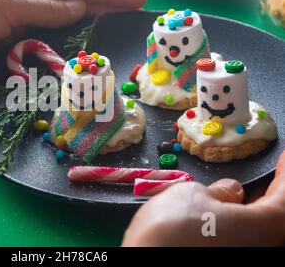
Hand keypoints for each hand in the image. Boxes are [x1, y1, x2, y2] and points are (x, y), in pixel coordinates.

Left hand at [0, 0, 145, 102]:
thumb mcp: (2, 2)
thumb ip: (43, 8)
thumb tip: (81, 9)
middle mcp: (23, 4)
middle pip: (71, 8)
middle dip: (103, 11)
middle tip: (136, 18)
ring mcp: (19, 32)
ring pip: (60, 34)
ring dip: (86, 37)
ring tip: (118, 40)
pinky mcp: (12, 57)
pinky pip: (44, 56)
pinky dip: (62, 59)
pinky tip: (82, 63)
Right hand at [122, 150, 284, 245]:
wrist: (145, 260)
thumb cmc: (171, 231)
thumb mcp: (193, 195)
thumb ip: (219, 191)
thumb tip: (230, 191)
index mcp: (262, 227)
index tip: (284, 158)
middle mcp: (257, 246)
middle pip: (274, 216)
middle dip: (272, 192)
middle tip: (270, 174)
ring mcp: (239, 254)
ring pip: (254, 229)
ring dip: (252, 207)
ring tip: (244, 191)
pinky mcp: (219, 257)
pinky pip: (239, 238)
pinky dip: (236, 222)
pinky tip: (222, 212)